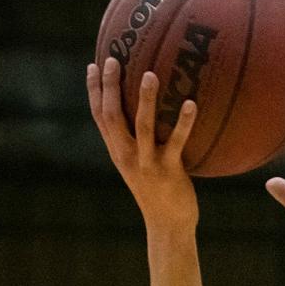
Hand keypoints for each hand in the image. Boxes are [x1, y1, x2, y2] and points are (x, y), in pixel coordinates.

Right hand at [86, 59, 199, 231]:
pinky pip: (177, 142)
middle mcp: (127, 156)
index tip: (93, 65)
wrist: (168, 226)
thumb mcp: (143, 165)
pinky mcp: (169, 171)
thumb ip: (141, 141)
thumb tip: (152, 112)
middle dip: (109, 87)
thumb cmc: (160, 193)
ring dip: (146, 99)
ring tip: (150, 74)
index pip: (99, 117)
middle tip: (113, 59)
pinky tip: (191, 103)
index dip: (93, 91)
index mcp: (118, 152)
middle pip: (112, 116)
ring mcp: (147, 164)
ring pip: (143, 126)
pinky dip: (184, 122)